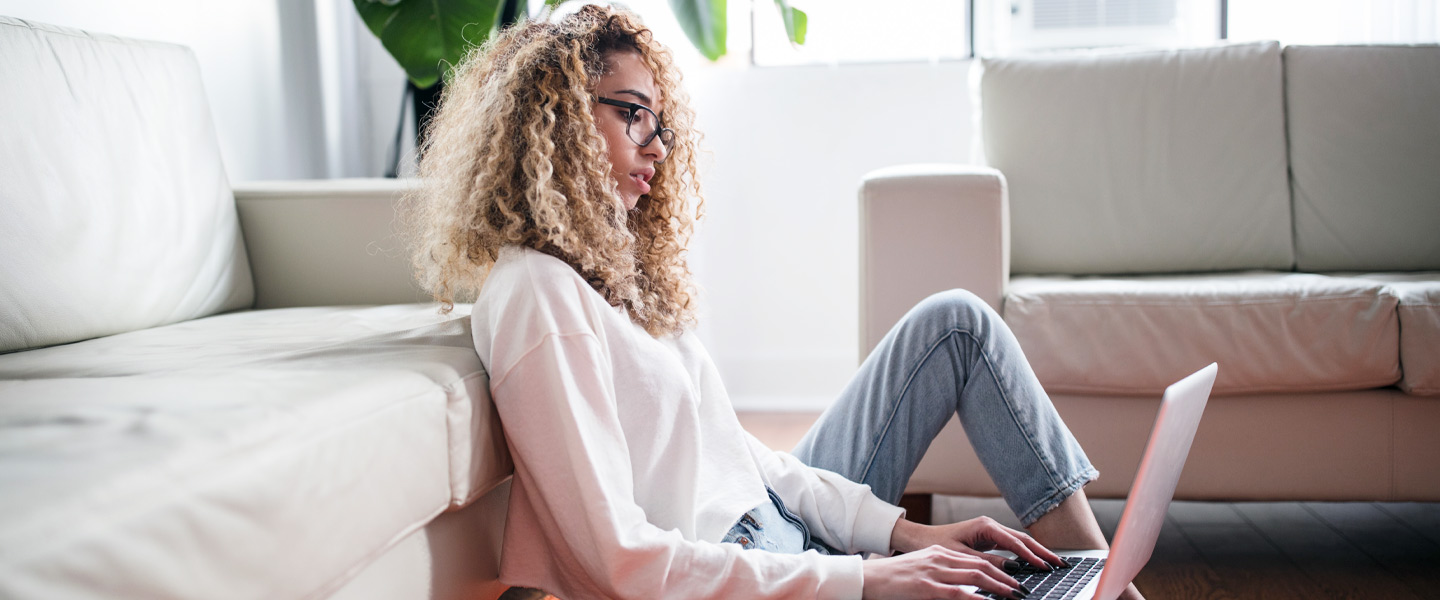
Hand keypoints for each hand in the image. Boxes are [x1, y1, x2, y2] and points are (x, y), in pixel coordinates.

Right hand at [862, 545, 1029, 599]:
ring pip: (975, 576)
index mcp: (939, 553)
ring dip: (999, 587)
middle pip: (981, 566)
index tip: (1014, 579)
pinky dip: (976, 598)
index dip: (999, 569)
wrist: (866, 579)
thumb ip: (942, 574)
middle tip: (1022, 589)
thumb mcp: (920, 570)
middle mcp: (939, 558)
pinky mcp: (926, 588)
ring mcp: (933, 572)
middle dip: (1005, 578)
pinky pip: (957, 593)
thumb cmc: (892, 579)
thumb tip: (965, 586)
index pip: (976, 559)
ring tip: (1015, 595)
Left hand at [890, 516, 1068, 572]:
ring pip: (1019, 542)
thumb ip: (987, 563)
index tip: (1046, 567)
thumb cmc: (936, 545)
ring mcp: (990, 531)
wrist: (919, 538)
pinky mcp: (988, 538)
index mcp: (985, 526)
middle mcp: (990, 525)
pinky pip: (1011, 546)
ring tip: (1054, 564)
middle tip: (1061, 564)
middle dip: (1042, 551)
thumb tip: (1012, 570)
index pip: (1015, 542)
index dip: (1032, 556)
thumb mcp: (961, 556)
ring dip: (1037, 552)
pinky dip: (1025, 554)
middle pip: (1023, 539)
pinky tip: (1035, 563)